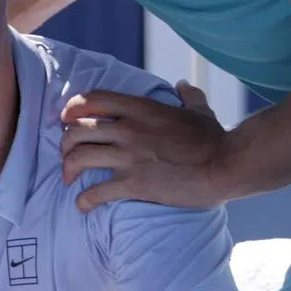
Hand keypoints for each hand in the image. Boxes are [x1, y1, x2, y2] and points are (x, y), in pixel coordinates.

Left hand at [59, 81, 227, 211]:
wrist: (225, 165)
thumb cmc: (214, 139)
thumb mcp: (199, 110)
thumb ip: (188, 95)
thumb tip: (183, 85)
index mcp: (139, 108)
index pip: (92, 99)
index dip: (72, 108)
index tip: (65, 118)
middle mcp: (128, 128)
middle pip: (77, 129)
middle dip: (64, 142)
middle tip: (67, 154)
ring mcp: (129, 156)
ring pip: (80, 157)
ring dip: (68, 169)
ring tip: (68, 179)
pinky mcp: (134, 183)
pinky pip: (96, 191)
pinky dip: (84, 199)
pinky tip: (82, 205)